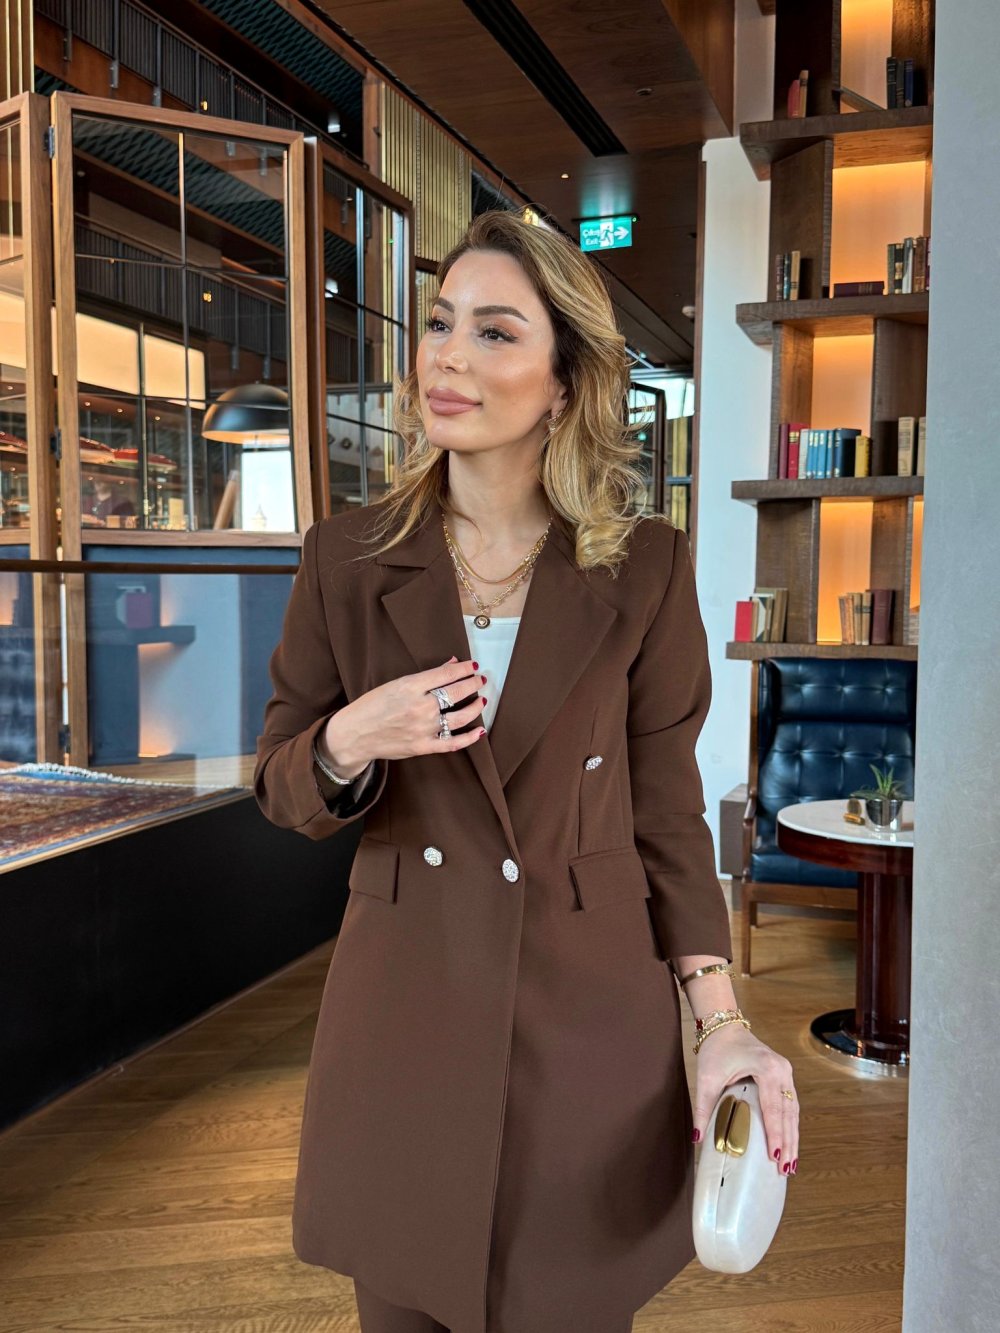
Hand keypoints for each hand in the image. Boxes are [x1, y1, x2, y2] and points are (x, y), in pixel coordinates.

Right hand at [323, 655, 486, 768]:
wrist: (355, 734)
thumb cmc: (372, 706)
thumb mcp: (395, 684)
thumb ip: (425, 676)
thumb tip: (451, 664)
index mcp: (410, 686)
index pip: (446, 674)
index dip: (464, 668)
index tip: (472, 666)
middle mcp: (420, 707)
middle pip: (457, 692)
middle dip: (473, 684)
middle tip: (480, 680)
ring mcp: (423, 728)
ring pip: (460, 717)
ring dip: (475, 707)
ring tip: (481, 700)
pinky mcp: (423, 746)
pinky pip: (453, 743)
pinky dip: (469, 738)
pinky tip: (479, 730)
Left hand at [692, 1023, 798, 1175]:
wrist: (724, 1026)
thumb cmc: (716, 1050)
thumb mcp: (706, 1079)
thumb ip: (703, 1108)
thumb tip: (697, 1138)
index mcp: (766, 1068)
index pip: (772, 1108)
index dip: (775, 1135)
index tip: (776, 1157)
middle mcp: (781, 1069)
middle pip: (788, 1113)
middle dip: (788, 1143)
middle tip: (785, 1169)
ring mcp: (786, 1071)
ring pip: (793, 1111)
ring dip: (792, 1137)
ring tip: (790, 1163)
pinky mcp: (784, 1075)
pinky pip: (790, 1104)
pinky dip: (790, 1125)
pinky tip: (789, 1143)